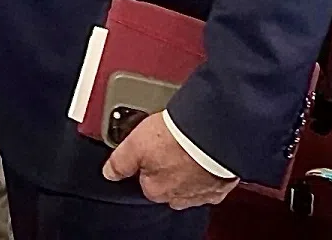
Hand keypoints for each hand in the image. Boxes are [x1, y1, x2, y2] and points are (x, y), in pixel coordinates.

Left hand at [102, 113, 238, 209]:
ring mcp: (202, 192)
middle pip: (168, 183)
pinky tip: (203, 150)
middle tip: (168, 142)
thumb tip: (109, 173)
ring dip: (188, 166)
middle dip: (168, 166)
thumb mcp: (134, 145)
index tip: (148, 148)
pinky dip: (207, 166)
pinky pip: (211, 176)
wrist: (212, 135)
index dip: (144, 163)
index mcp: (156, 191)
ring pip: (189, 181)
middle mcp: (179, 197)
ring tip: (185, 142)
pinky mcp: (222, 183)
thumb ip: (120, 162)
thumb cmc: (175, 139)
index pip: (144, 181)